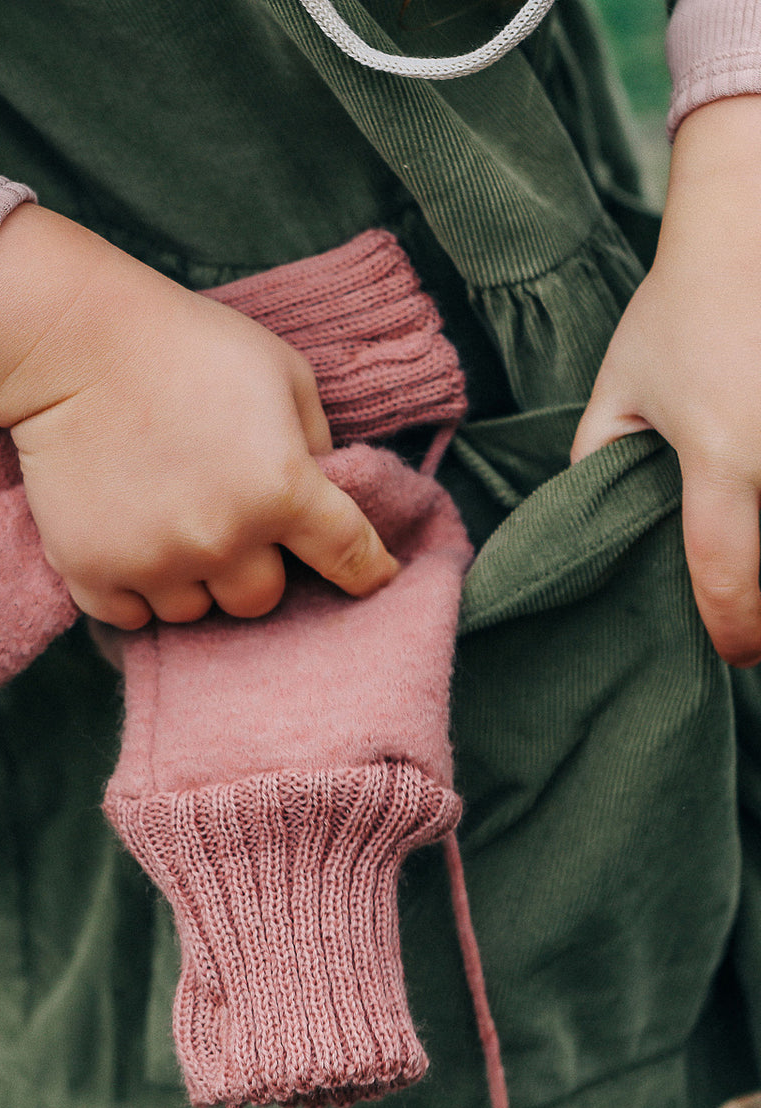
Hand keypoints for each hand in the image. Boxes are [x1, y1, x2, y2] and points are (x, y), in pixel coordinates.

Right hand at [0, 205, 396, 628]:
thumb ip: (315, 442)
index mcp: (282, 489)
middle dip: (254, 568)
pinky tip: (129, 543)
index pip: (349, 557)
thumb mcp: (283, 372)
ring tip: (167, 524)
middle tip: (228, 525)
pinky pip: (129, 616)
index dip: (367, 571)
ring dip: (190, 579)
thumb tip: (326, 493)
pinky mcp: (92, 571)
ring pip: (192, 610)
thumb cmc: (188, 346)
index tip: (373, 578)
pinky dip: (134, 590)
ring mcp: (153, 562)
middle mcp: (222, 540)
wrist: (74, 343)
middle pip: (259, 599)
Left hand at [572, 96, 760, 666]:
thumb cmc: (680, 308)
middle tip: (758, 625)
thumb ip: (597, 465)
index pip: (726, 575)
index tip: (735, 653)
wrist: (752, 223)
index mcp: (723, 457)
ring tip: (757, 572)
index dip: (732, 629)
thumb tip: (594, 524)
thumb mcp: (618, 391)